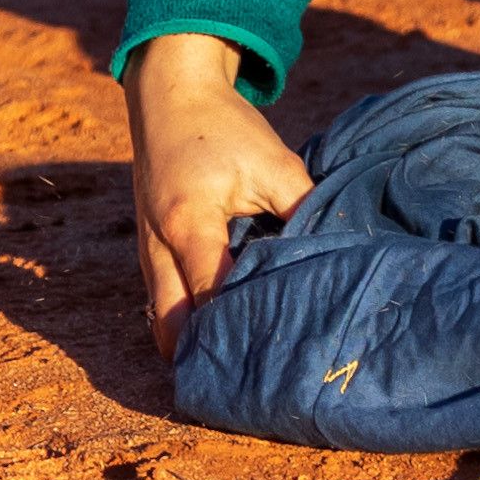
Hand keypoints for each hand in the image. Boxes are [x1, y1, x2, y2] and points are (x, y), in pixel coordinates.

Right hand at [125, 32, 312, 358]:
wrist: (169, 91)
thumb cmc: (224, 127)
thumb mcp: (275, 162)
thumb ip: (302, 211)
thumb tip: (336, 257)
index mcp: (190, 223)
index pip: (213, 297)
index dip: (243, 330)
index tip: (276, 359)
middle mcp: (157, 244)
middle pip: (173, 324)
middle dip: (207, 356)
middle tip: (249, 388)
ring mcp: (144, 247)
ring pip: (161, 316)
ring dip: (191, 342)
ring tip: (235, 372)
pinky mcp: (146, 245)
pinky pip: (160, 298)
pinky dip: (182, 319)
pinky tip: (214, 337)